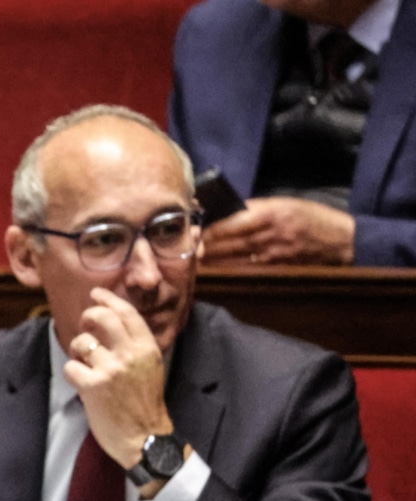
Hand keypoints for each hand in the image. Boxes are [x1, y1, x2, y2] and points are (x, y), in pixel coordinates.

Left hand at [63, 288, 173, 470]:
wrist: (145, 439)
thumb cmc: (145, 405)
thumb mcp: (150, 368)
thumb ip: (134, 346)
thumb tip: (112, 323)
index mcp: (147, 348)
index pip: (126, 313)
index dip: (108, 299)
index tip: (96, 294)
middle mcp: (130, 354)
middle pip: (101, 318)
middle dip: (88, 317)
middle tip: (84, 325)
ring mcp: (111, 369)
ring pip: (81, 343)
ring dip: (77, 352)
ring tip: (85, 365)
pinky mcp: (93, 386)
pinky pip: (71, 367)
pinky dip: (72, 374)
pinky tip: (82, 383)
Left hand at [201, 197, 354, 265]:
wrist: (342, 242)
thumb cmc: (312, 218)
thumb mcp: (285, 204)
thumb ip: (254, 209)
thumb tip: (224, 212)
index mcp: (269, 213)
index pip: (228, 222)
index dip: (206, 226)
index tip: (190, 226)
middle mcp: (268, 234)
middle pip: (225, 242)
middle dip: (201, 245)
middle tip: (181, 246)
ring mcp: (270, 255)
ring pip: (230, 259)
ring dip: (209, 260)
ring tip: (189, 260)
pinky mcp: (274, 269)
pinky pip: (243, 271)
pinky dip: (226, 271)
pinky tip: (212, 272)